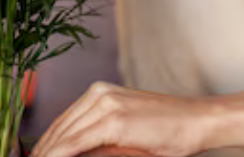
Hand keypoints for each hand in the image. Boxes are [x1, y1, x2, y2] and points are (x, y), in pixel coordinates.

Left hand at [30, 82, 213, 156]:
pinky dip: (58, 156)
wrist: (200, 122)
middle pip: (57, 130)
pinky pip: (74, 144)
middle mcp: (98, 93)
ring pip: (61, 137)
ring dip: (47, 155)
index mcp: (101, 93)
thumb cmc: (170, 133)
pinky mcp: (113, 119)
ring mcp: (105, 103)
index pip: (62, 124)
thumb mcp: (126, 138)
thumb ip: (97, 145)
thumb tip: (70, 154)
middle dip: (42, 153)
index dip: (46, 147)